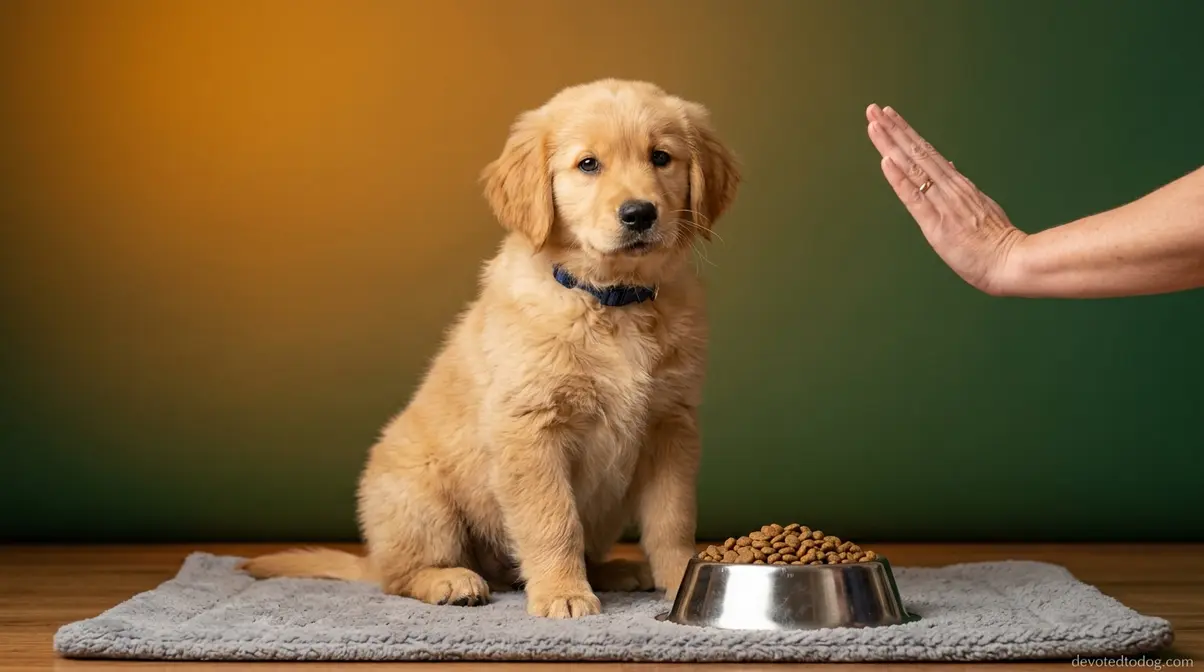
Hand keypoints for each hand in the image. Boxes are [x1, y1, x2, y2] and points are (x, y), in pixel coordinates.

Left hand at [866, 104, 1026, 294]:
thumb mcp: (979, 205)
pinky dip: (899, 179)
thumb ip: (960, 187)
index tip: (890, 117)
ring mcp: (942, 203)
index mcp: (957, 185)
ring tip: (874, 125)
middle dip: (893, 130)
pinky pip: (914, 197)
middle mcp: (948, 188)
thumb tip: (947, 166)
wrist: (1011, 262)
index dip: (906, 134)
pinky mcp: (936, 223)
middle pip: (917, 152)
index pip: (927, 152)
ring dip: (891, 145)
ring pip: (913, 167)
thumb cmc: (995, 242)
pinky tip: (886, 162)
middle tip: (873, 109)